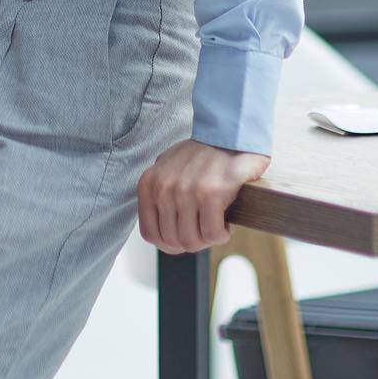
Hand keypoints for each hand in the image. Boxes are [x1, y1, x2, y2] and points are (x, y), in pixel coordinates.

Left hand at [136, 137, 269, 252]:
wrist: (228, 134)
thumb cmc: (200, 155)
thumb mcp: (167, 170)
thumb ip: (158, 195)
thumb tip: (159, 232)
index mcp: (149, 184)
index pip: (151, 234)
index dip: (170, 244)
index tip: (185, 237)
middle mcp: (163, 188)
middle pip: (173, 241)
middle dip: (193, 242)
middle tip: (206, 230)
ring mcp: (186, 191)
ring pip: (193, 241)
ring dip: (208, 239)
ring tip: (216, 225)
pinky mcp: (211, 193)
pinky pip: (213, 234)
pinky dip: (222, 234)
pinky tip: (227, 222)